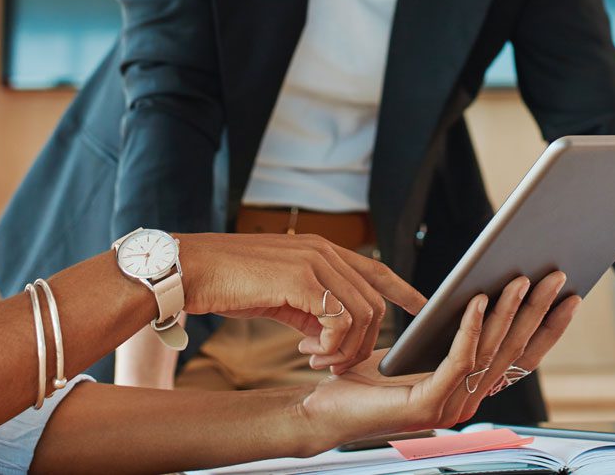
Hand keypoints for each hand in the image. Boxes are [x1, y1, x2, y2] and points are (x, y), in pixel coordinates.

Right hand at [176, 232, 426, 374]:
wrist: (191, 270)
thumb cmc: (229, 283)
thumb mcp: (280, 295)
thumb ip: (311, 307)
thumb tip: (331, 334)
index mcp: (321, 250)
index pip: (376, 269)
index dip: (403, 290)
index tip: (423, 309)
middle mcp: (324, 251)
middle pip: (373, 303)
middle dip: (362, 343)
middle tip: (333, 363)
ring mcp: (315, 262)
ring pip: (362, 314)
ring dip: (345, 348)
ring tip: (317, 360)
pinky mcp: (301, 278)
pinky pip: (339, 321)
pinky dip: (331, 345)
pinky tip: (307, 351)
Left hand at [301, 271, 580, 444]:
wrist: (326, 407)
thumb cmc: (367, 376)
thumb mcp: (421, 347)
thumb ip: (452, 332)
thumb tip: (485, 291)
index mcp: (471, 389)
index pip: (521, 357)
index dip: (548, 328)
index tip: (570, 296)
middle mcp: (469, 402)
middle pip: (513, 350)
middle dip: (538, 311)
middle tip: (556, 276)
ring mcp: (451, 407)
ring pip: (489, 352)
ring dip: (509, 312)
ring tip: (520, 278)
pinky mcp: (427, 404)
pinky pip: (458, 360)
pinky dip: (470, 327)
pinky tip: (477, 299)